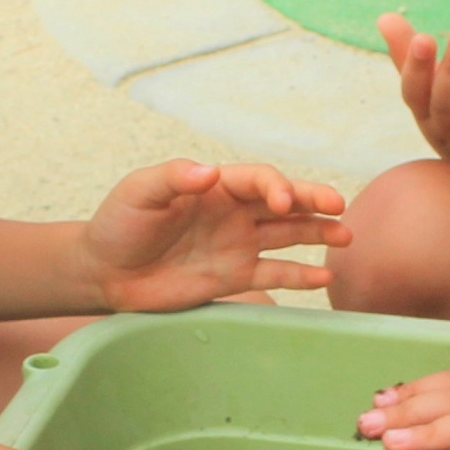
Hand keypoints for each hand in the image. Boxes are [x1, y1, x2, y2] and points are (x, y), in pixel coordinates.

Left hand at [74, 160, 348, 311]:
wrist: (104, 271)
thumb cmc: (118, 224)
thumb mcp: (139, 193)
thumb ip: (173, 178)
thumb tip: (210, 171)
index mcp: (214, 187)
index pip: (258, 180)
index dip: (277, 186)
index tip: (283, 202)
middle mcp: (232, 213)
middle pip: (283, 203)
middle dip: (312, 201)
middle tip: (339, 206)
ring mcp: (236, 245)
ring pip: (287, 236)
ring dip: (317, 233)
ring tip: (345, 236)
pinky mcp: (232, 278)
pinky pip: (273, 274)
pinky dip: (299, 275)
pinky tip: (325, 276)